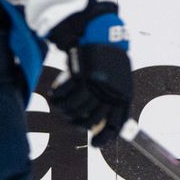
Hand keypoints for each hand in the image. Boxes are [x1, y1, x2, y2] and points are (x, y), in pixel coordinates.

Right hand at [48, 14, 132, 147]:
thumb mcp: (117, 80)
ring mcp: (96, 84)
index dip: (105, 137)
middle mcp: (112, 92)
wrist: (102, 35)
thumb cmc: (108, 61)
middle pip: (91, 120)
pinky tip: (55, 95)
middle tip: (70, 120)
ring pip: (76, 108)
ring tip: (61, 107)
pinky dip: (58, 97)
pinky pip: (65, 94)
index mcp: (124, 96)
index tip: (94, 145)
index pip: (116, 123)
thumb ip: (110, 99)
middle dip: (77, 123)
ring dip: (65, 110)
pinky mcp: (82, 74)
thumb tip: (95, 123)